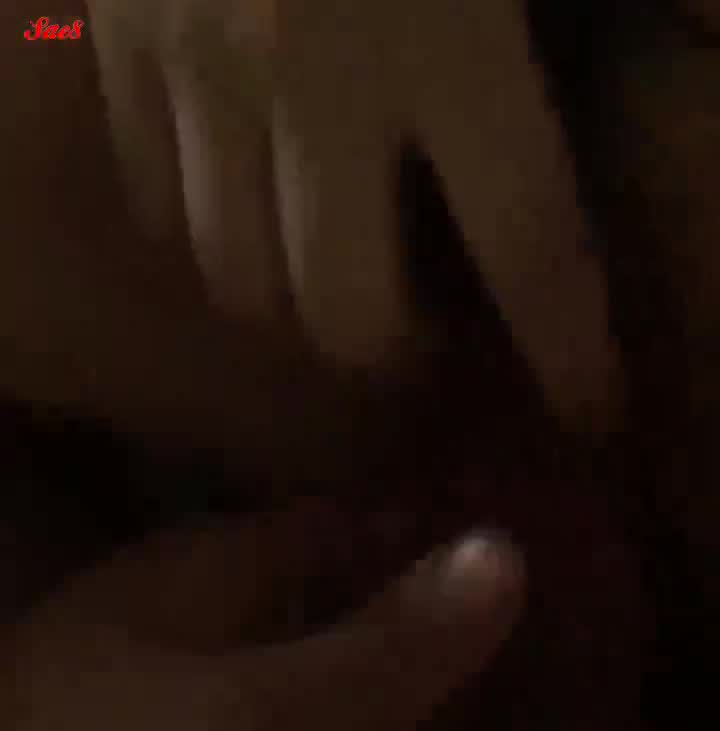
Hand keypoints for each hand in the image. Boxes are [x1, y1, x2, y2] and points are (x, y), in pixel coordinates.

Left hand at [0, 509, 522, 730]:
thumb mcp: (256, 721)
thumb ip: (380, 647)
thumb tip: (504, 550)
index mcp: (196, 578)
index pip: (341, 526)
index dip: (433, 541)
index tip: (540, 566)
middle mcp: (179, 632)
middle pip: (322, 612)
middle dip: (417, 638)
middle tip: (539, 669)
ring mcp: (160, 720)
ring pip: (296, 696)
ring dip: (378, 716)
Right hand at [1, 0, 619, 436]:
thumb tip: (711, 23)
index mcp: (445, 35)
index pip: (531, 243)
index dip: (570, 345)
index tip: (592, 410)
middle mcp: (312, 84)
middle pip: (345, 308)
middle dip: (390, 347)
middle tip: (423, 326)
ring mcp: (196, 68)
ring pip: (234, 270)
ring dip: (290, 296)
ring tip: (328, 264)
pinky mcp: (114, 41)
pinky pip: (153, 190)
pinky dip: (201, 220)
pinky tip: (237, 190)